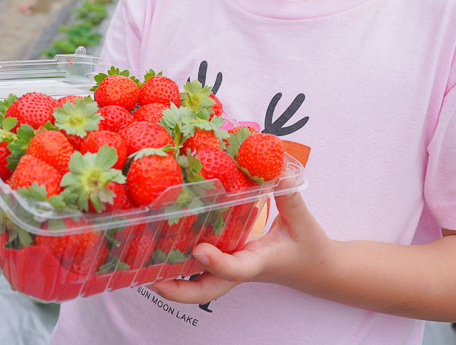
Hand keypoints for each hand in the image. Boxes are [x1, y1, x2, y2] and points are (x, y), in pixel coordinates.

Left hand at [148, 189, 334, 304]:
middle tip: (146, 277)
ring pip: (194, 283)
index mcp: (257, 263)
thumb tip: (277, 165)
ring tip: (137, 261)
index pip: (234, 270)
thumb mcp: (302, 220)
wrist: (318, 270)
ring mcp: (229, 270)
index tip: (199, 250)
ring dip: (168, 277)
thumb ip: (289, 194)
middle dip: (173, 289)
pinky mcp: (226, 263)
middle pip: (202, 291)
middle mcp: (237, 270)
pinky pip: (198, 269)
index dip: (216, 262)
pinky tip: (158, 244)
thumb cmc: (310, 247)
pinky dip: (178, 262)